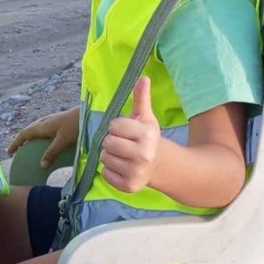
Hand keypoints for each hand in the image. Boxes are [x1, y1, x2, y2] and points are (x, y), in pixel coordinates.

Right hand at [7, 109, 79, 168]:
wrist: (88, 113)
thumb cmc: (75, 126)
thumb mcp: (63, 141)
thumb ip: (52, 152)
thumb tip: (41, 165)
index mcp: (43, 126)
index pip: (24, 134)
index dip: (16, 143)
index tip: (9, 152)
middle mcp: (44, 122)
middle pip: (28, 131)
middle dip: (20, 140)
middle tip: (16, 150)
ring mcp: (51, 120)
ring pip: (35, 128)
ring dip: (29, 137)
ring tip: (28, 146)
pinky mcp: (58, 121)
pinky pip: (42, 129)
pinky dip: (37, 135)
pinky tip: (44, 140)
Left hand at [100, 77, 160, 193]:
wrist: (159, 164)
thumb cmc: (146, 137)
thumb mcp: (145, 117)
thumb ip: (141, 98)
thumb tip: (143, 77)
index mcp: (146, 135)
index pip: (113, 126)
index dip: (116, 127)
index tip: (126, 131)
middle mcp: (143, 155)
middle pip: (107, 143)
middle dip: (112, 141)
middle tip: (123, 144)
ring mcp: (136, 172)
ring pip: (105, 158)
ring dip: (110, 155)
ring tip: (123, 155)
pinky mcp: (129, 187)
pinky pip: (105, 174)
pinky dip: (109, 170)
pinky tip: (122, 167)